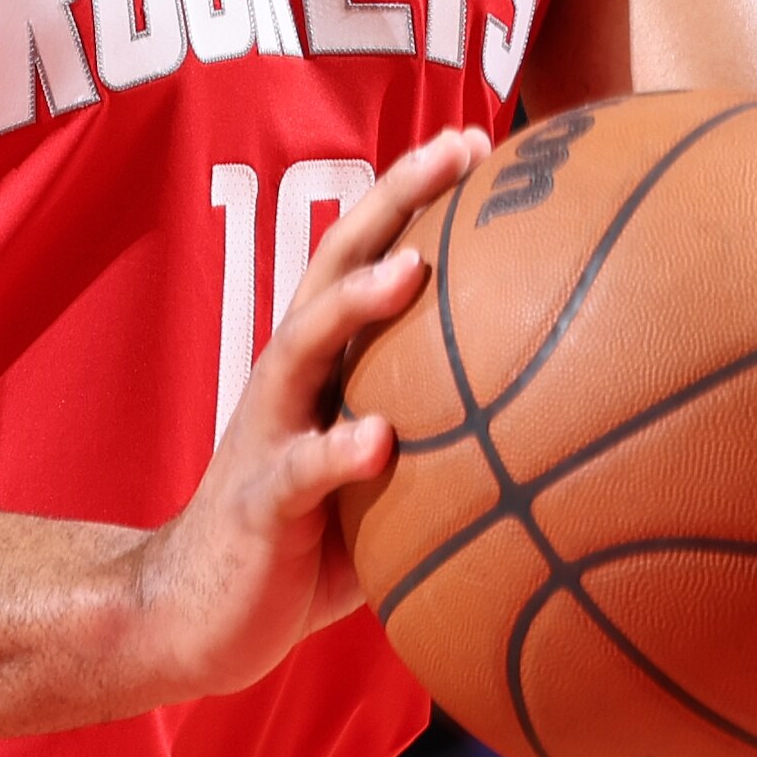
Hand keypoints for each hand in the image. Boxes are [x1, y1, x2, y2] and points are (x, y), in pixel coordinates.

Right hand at [111, 129, 487, 708]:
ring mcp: (268, 434)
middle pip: (335, 265)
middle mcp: (291, 379)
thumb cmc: (303, 544)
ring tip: (413, 270)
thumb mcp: (379, 479)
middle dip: (394, 200)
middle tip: (457, 150)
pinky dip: (333, 453)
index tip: (482, 142)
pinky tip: (376, 442)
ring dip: (356, 304)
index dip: (417, 195)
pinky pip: (296, 474)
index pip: (369, 255)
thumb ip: (442, 442)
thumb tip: (562, 429)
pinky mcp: (257, 503)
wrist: (194, 614)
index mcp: (324, 365)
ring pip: (303, 347)